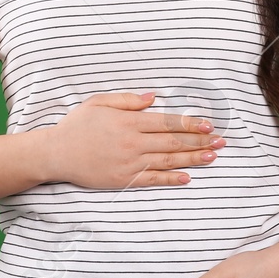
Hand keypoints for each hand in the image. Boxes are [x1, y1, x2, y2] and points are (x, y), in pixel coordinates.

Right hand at [44, 91, 225, 189]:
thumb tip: (154, 98)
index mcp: (128, 121)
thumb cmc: (77, 125)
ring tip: (212, 156)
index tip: (209, 124)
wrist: (56, 153)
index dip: (190, 123)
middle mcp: (132, 142)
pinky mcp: (124, 179)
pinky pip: (152, 179)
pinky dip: (171, 179)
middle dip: (199, 141)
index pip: (166, 122)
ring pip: (168, 161)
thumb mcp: (99, 102)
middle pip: (173, 142)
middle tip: (221, 141)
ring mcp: (129, 162)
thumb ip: (127, 100)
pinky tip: (188, 177)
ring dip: (193, 158)